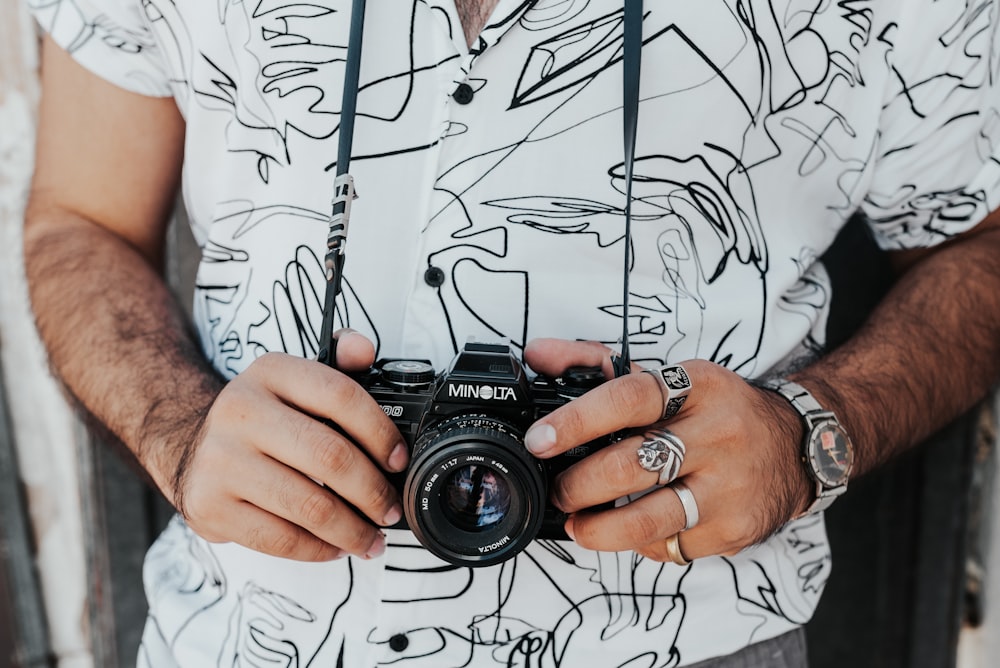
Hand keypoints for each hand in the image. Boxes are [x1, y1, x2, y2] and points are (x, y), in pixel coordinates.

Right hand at [170, 330, 407, 561]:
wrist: (191, 445)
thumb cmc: (260, 418)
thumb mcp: (293, 380)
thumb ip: (336, 365)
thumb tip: (363, 349)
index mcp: (271, 373)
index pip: (340, 396)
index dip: (380, 432)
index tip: (398, 460)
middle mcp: (241, 412)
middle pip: (330, 457)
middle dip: (373, 491)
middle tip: (389, 508)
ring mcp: (221, 461)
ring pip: (309, 506)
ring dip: (352, 529)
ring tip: (371, 537)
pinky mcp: (210, 506)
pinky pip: (280, 538)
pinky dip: (318, 549)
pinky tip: (335, 546)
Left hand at [522, 338, 811, 562]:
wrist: (798, 447)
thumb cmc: (718, 410)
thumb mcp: (672, 377)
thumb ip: (598, 363)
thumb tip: (538, 354)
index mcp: (697, 387)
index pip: (629, 397)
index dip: (577, 420)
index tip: (541, 441)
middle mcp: (718, 434)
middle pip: (632, 465)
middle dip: (578, 484)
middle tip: (559, 490)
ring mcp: (729, 486)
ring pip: (648, 518)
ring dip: (598, 528)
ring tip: (577, 523)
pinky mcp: (734, 529)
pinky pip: (671, 545)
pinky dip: (640, 543)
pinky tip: (630, 531)